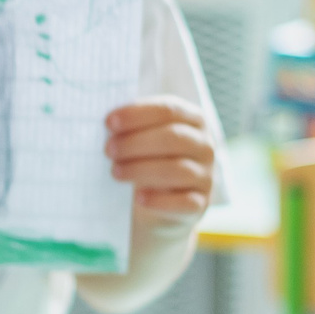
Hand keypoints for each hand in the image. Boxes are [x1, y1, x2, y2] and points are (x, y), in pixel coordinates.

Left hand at [106, 96, 215, 221]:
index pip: (168, 110)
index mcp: (193, 120)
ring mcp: (206, 175)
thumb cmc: (148, 159)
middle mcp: (204, 146)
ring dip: (142, 169)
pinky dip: (159, 200)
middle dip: (136, 143)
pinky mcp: (201, 203)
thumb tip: (109, 124)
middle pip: (173, 138)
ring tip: (116, 172)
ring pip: (177, 169)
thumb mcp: (143, 138)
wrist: (160, 202)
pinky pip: (183, 201)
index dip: (137, 115)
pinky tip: (138, 198)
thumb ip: (132, 127)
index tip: (109, 123)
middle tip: (108, 150)